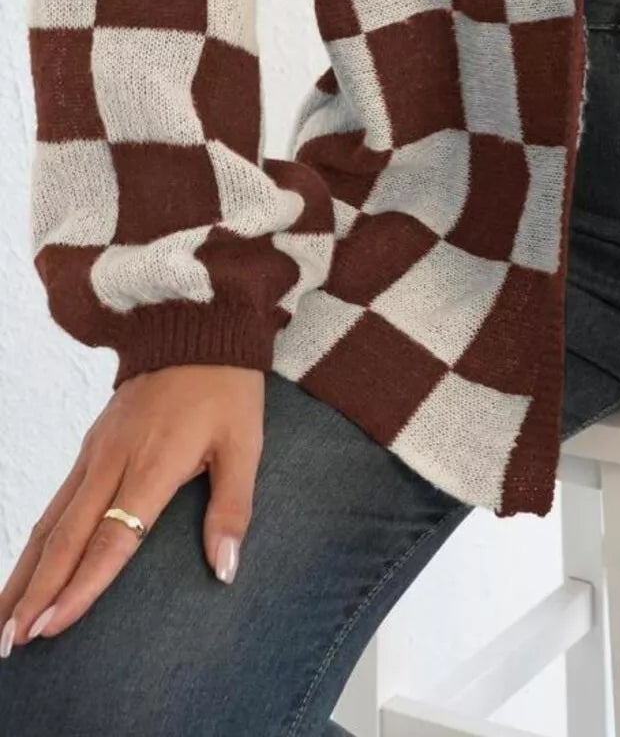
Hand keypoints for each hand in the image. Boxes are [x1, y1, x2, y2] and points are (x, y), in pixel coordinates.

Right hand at [0, 364, 263, 653]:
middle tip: (11, 644)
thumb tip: (225, 570)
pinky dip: (34, 542)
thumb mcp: (245, 443)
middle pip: (65, 539)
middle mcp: (113, 461)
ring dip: (23, 574)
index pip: (113, 539)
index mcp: (154, 464)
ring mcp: (95, 452)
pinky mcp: (89, 446)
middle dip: (35, 594)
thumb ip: (232, 507)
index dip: (81, 587)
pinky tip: (24, 571)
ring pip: (49, 523)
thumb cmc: (226, 388)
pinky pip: (55, 502)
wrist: (194, 323)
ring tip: (3, 622)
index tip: (52, 629)